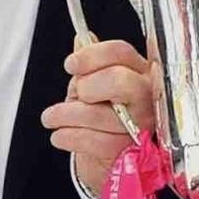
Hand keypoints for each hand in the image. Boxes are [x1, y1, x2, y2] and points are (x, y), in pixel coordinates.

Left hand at [45, 36, 158, 195]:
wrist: (113, 158)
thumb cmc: (105, 115)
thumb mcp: (97, 84)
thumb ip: (92, 64)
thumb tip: (82, 39)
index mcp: (140, 71)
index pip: (121, 52)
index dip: (91, 55)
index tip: (70, 64)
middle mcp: (147, 96)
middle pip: (119, 80)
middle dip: (87, 85)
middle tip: (75, 94)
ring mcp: (141, 125)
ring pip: (97, 114)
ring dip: (65, 115)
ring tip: (52, 118)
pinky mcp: (130, 151)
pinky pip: (92, 140)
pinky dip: (68, 137)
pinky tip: (60, 135)